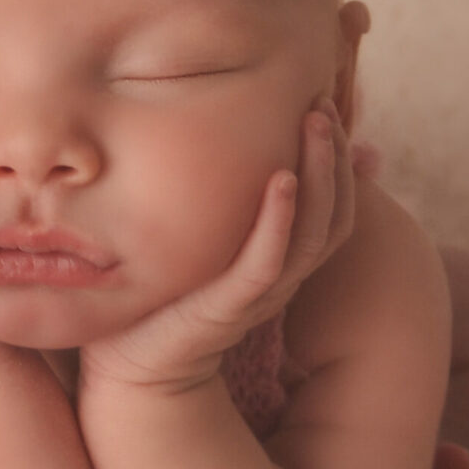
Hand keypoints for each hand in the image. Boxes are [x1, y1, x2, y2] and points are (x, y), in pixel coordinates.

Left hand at [80, 98, 355, 393]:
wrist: (131, 366)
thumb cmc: (163, 298)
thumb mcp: (201, 242)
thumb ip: (224, 207)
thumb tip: (231, 155)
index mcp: (279, 261)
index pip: (333, 208)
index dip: (337, 158)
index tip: (320, 104)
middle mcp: (280, 277)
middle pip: (333, 214)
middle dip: (334, 155)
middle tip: (322, 103)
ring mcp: (258, 293)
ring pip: (311, 233)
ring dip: (319, 175)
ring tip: (315, 124)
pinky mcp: (228, 307)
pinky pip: (267, 262)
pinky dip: (279, 220)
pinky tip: (281, 178)